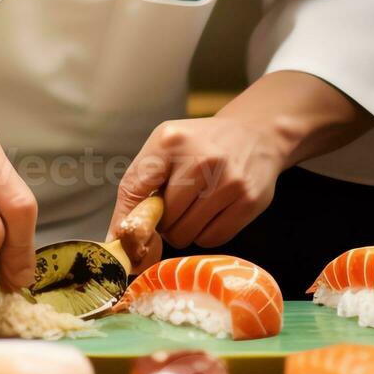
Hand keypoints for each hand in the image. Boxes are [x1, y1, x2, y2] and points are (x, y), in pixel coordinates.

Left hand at [106, 116, 287, 266]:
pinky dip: (206, 234)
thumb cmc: (201, 145)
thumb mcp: (166, 148)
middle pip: (163, 220)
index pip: (134, 189)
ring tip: (195, 207)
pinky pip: (212, 239)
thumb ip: (138, 186)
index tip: (122, 238)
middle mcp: (201, 159)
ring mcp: (228, 181)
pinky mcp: (249, 201)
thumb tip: (116, 239)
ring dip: (184, 230)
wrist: (257, 133)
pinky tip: (213, 212)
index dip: (126, 220)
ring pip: (186, 234)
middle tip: (175, 207)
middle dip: (164, 222)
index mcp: (171, 141)